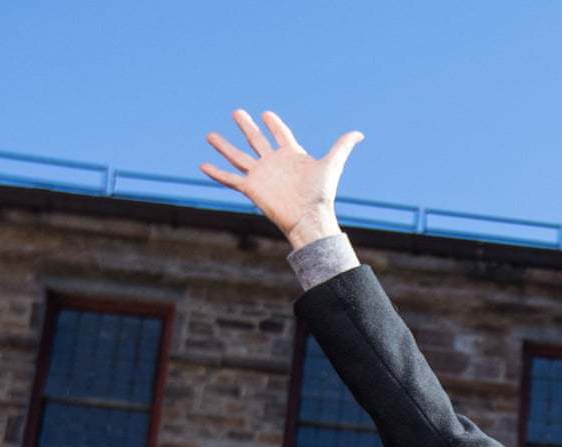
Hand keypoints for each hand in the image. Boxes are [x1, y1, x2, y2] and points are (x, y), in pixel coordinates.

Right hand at [199, 109, 362, 250]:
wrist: (309, 218)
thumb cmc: (321, 193)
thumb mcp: (332, 164)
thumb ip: (342, 146)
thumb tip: (359, 133)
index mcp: (291, 155)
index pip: (280, 135)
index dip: (274, 124)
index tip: (266, 114)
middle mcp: (274, 163)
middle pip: (256, 140)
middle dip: (246, 126)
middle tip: (236, 112)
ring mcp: (261, 175)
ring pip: (238, 156)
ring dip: (224, 146)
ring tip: (210, 134)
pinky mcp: (251, 188)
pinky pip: (230, 178)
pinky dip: (216, 173)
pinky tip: (202, 165)